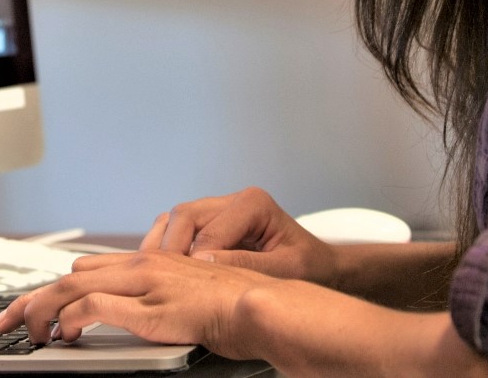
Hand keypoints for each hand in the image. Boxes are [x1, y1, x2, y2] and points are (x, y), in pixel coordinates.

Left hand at [0, 250, 283, 359]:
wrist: (258, 305)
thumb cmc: (230, 304)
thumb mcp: (185, 293)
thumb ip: (157, 295)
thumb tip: (128, 309)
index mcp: (147, 262)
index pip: (85, 270)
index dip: (53, 290)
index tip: (31, 308)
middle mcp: (139, 267)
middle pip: (68, 277)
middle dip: (31, 300)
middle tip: (5, 322)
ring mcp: (142, 286)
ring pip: (73, 289)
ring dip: (43, 310)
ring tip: (25, 332)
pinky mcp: (148, 309)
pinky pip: (96, 309)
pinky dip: (72, 320)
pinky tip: (64, 334)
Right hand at [141, 187, 336, 285]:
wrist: (323, 268)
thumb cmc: (311, 268)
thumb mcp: (285, 269)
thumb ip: (245, 265)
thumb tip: (202, 263)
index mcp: (254, 204)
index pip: (208, 230)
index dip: (193, 260)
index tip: (186, 287)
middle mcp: (235, 200)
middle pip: (185, 215)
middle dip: (171, 249)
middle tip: (165, 281)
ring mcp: (223, 208)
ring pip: (179, 219)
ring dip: (168, 246)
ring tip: (165, 277)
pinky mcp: (215, 221)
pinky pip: (183, 226)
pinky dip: (172, 244)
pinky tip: (171, 268)